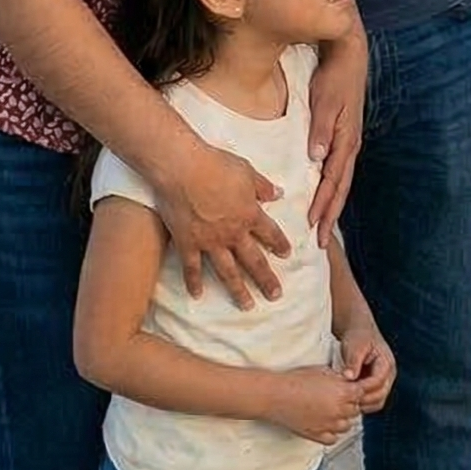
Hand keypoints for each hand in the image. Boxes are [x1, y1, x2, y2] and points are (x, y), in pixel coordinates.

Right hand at [153, 139, 291, 309]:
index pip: (270, 233)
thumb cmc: (216, 164)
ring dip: (239, 290)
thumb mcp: (246, 170)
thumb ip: (262, 186)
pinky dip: (194, 283)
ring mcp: (210, 242)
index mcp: (249, 214)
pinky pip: (192, 268)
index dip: (279, 244)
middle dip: (266, 279)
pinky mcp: (188, 244)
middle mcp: (233, 233)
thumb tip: (279, 193)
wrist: (183, 168)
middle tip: (276, 295)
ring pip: (228, 271)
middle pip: (254, 260)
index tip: (286, 255)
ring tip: (248, 305)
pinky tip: (198, 296)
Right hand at [267, 364, 363, 446]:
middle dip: (351, 403)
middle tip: (340, 397)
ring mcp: (329, 425)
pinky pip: (333, 438)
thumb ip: (340, 379)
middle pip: (356, 409)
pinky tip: (326, 424)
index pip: (362, 392)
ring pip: (347, 425)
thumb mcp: (323, 371)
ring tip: (332, 410)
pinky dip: (332, 432)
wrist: (277, 395)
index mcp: (343, 392)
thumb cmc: (296, 381)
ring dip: (343, 418)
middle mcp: (339, 410)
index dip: (359, 389)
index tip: (355, 388)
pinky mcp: (317, 435)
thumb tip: (348, 382)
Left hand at [308, 24, 366, 246]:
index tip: (313, 226)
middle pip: (340, 187)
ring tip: (322, 224)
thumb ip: (321, 129)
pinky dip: (332, 186)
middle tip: (320, 241)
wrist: (350, 54)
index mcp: (346, 140)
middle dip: (330, 214)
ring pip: (341, 180)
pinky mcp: (345, 134)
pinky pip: (339, 168)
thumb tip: (317, 159)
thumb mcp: (325, 101)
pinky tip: (325, 193)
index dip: (324, 204)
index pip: (333, 180)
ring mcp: (349, 140)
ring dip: (332, 203)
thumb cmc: (335, 76)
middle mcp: (350, 144)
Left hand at [336, 318, 395, 412]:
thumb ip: (353, 361)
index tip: (347, 391)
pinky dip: (361, 403)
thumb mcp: (355, 345)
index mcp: (386, 363)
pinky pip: (371, 401)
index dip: (363, 388)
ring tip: (346, 402)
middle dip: (363, 399)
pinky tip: (348, 400)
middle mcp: (388, 375)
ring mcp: (383, 382)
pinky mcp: (375, 386)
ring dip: (363, 404)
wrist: (358, 330)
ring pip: (377, 402)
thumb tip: (349, 377)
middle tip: (345, 400)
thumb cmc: (357, 335)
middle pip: (380, 396)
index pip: (378, 383)